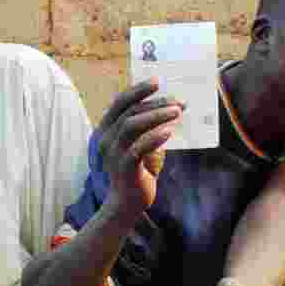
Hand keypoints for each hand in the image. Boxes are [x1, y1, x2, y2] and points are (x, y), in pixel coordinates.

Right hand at [96, 79, 181, 219]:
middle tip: (178, 101)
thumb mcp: (140, 144)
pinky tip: (170, 131)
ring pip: (131, 126)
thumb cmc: (136, 171)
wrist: (127, 204)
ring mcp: (113, 153)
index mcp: (107, 130)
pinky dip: (154, 137)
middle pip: (129, 112)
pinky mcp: (124, 168)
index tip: (157, 82)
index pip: (120, 103)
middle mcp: (106, 139)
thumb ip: (147, 127)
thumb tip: (172, 107)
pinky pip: (138, 148)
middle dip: (155, 103)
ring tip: (177, 112)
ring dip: (156, 115)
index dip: (138, 90)